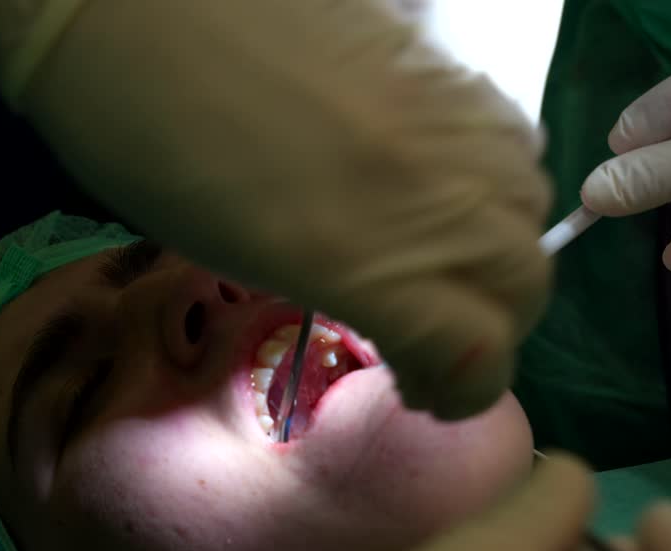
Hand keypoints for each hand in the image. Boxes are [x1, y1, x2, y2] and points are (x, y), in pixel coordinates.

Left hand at [15, 0, 552, 419]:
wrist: (140, 13)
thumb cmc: (153, 152)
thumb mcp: (247, 258)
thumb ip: (346, 291)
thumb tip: (396, 310)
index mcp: (370, 267)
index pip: (478, 358)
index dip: (461, 393)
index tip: (421, 390)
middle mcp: (435, 200)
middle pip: (525, 285)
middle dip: (493, 328)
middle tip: (435, 333)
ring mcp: (451, 125)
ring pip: (531, 209)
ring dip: (501, 249)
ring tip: (444, 253)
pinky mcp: (447, 66)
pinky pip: (513, 137)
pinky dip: (495, 176)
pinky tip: (446, 176)